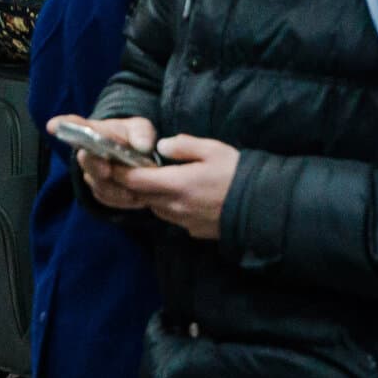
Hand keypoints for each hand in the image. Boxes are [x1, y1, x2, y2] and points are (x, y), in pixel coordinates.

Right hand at [60, 116, 161, 212]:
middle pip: (84, 159)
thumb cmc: (134, 138)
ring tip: (135, 191)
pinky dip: (123, 200)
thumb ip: (142, 133)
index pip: (74, 125)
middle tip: (106, 169)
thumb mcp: (141, 129)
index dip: (62, 125)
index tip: (52, 125)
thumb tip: (143, 146)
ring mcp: (91, 174)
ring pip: (97, 184)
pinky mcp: (100, 192)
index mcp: (94, 131)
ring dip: (115, 188)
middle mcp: (87, 153)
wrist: (137, 159)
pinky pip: (108, 200)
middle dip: (93, 165)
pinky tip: (137, 198)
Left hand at [115, 134, 240, 240]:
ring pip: (156, 208)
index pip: (134, 181)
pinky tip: (181, 196)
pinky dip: (169, 206)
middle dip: (133, 184)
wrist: (264, 207)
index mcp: (176, 185)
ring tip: (158, 180)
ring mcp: (185, 222)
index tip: (112, 161)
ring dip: (152, 196)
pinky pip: (173, 218)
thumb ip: (182, 146)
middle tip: (131, 168)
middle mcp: (176, 207)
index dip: (120, 171)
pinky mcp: (195, 231)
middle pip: (142, 196)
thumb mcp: (211, 149)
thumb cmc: (237, 174)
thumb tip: (160, 147)